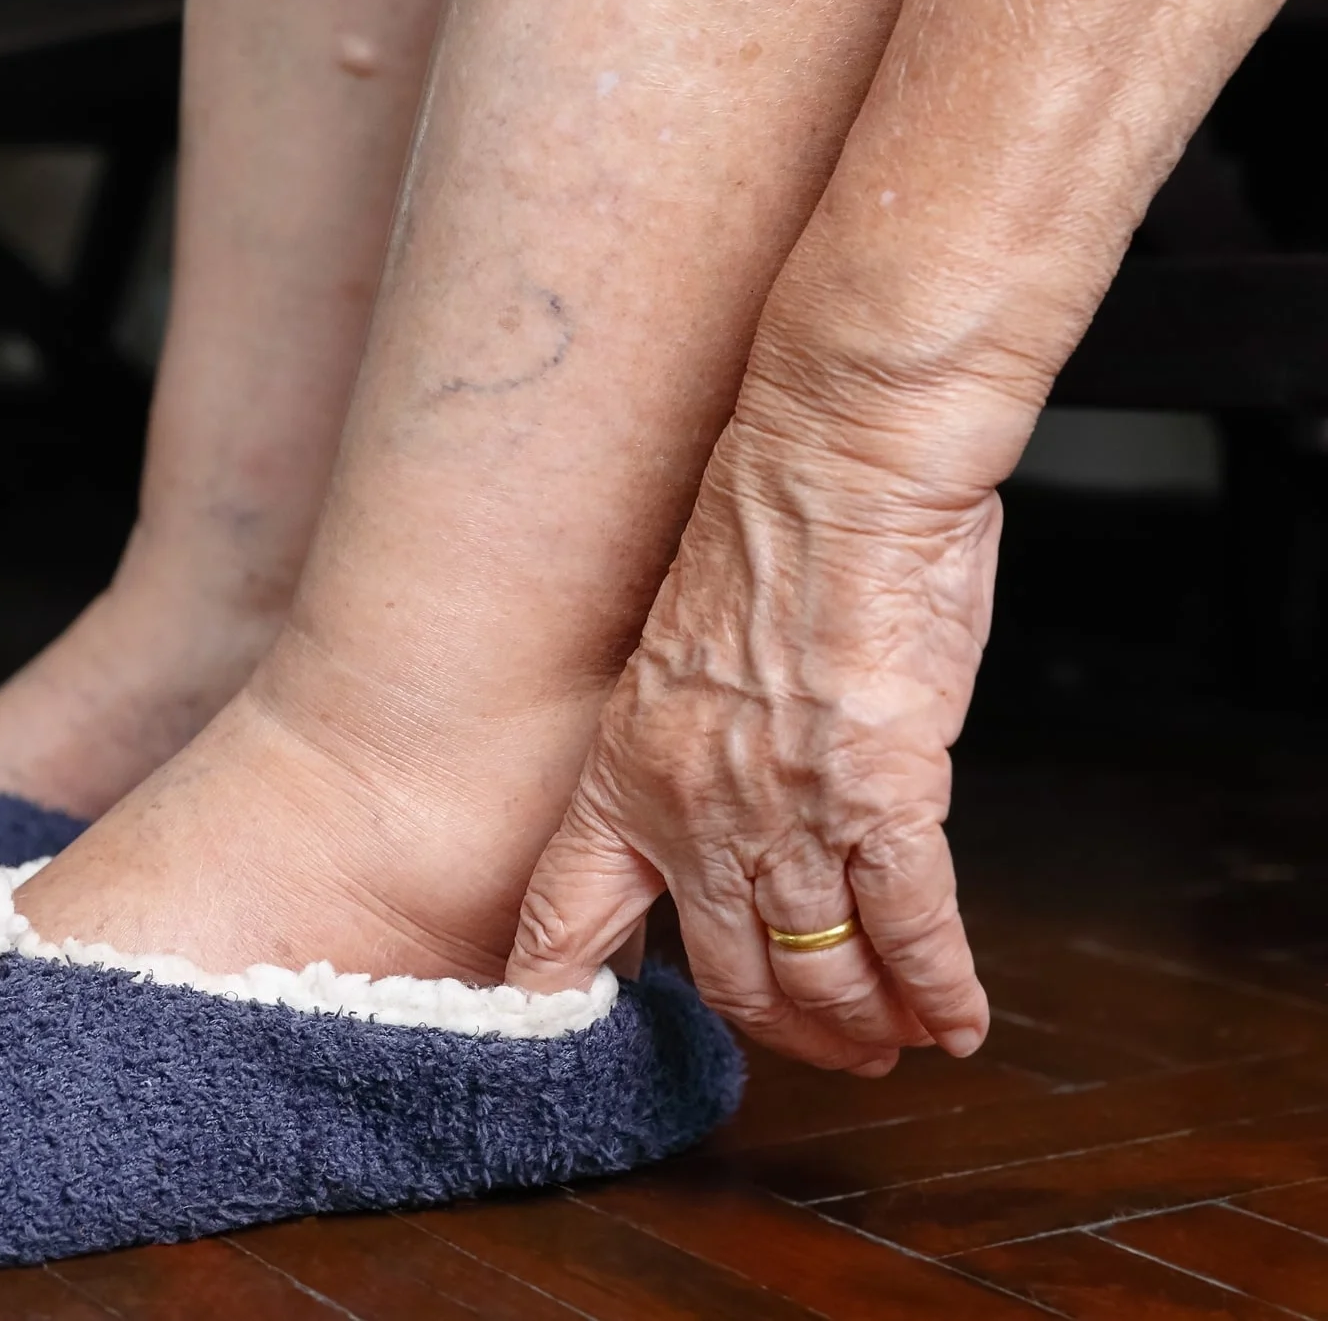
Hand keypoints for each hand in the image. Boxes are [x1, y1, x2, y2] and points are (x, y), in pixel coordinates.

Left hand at [505, 392, 997, 1074]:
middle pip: (727, 973)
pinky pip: (909, 928)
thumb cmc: (773, 540)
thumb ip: (700, 743)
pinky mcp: (882, 798)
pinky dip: (940, 986)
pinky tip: (960, 1019)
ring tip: (892, 1038)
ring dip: (864, 1020)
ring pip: (821, 968)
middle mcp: (693, 812)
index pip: (566, 910)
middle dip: (782, 1028)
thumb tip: (742, 789)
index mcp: (626, 772)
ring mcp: (786, 814)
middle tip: (826, 1047)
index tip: (561, 1022)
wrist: (834, 474)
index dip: (560, 983)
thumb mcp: (684, 658)